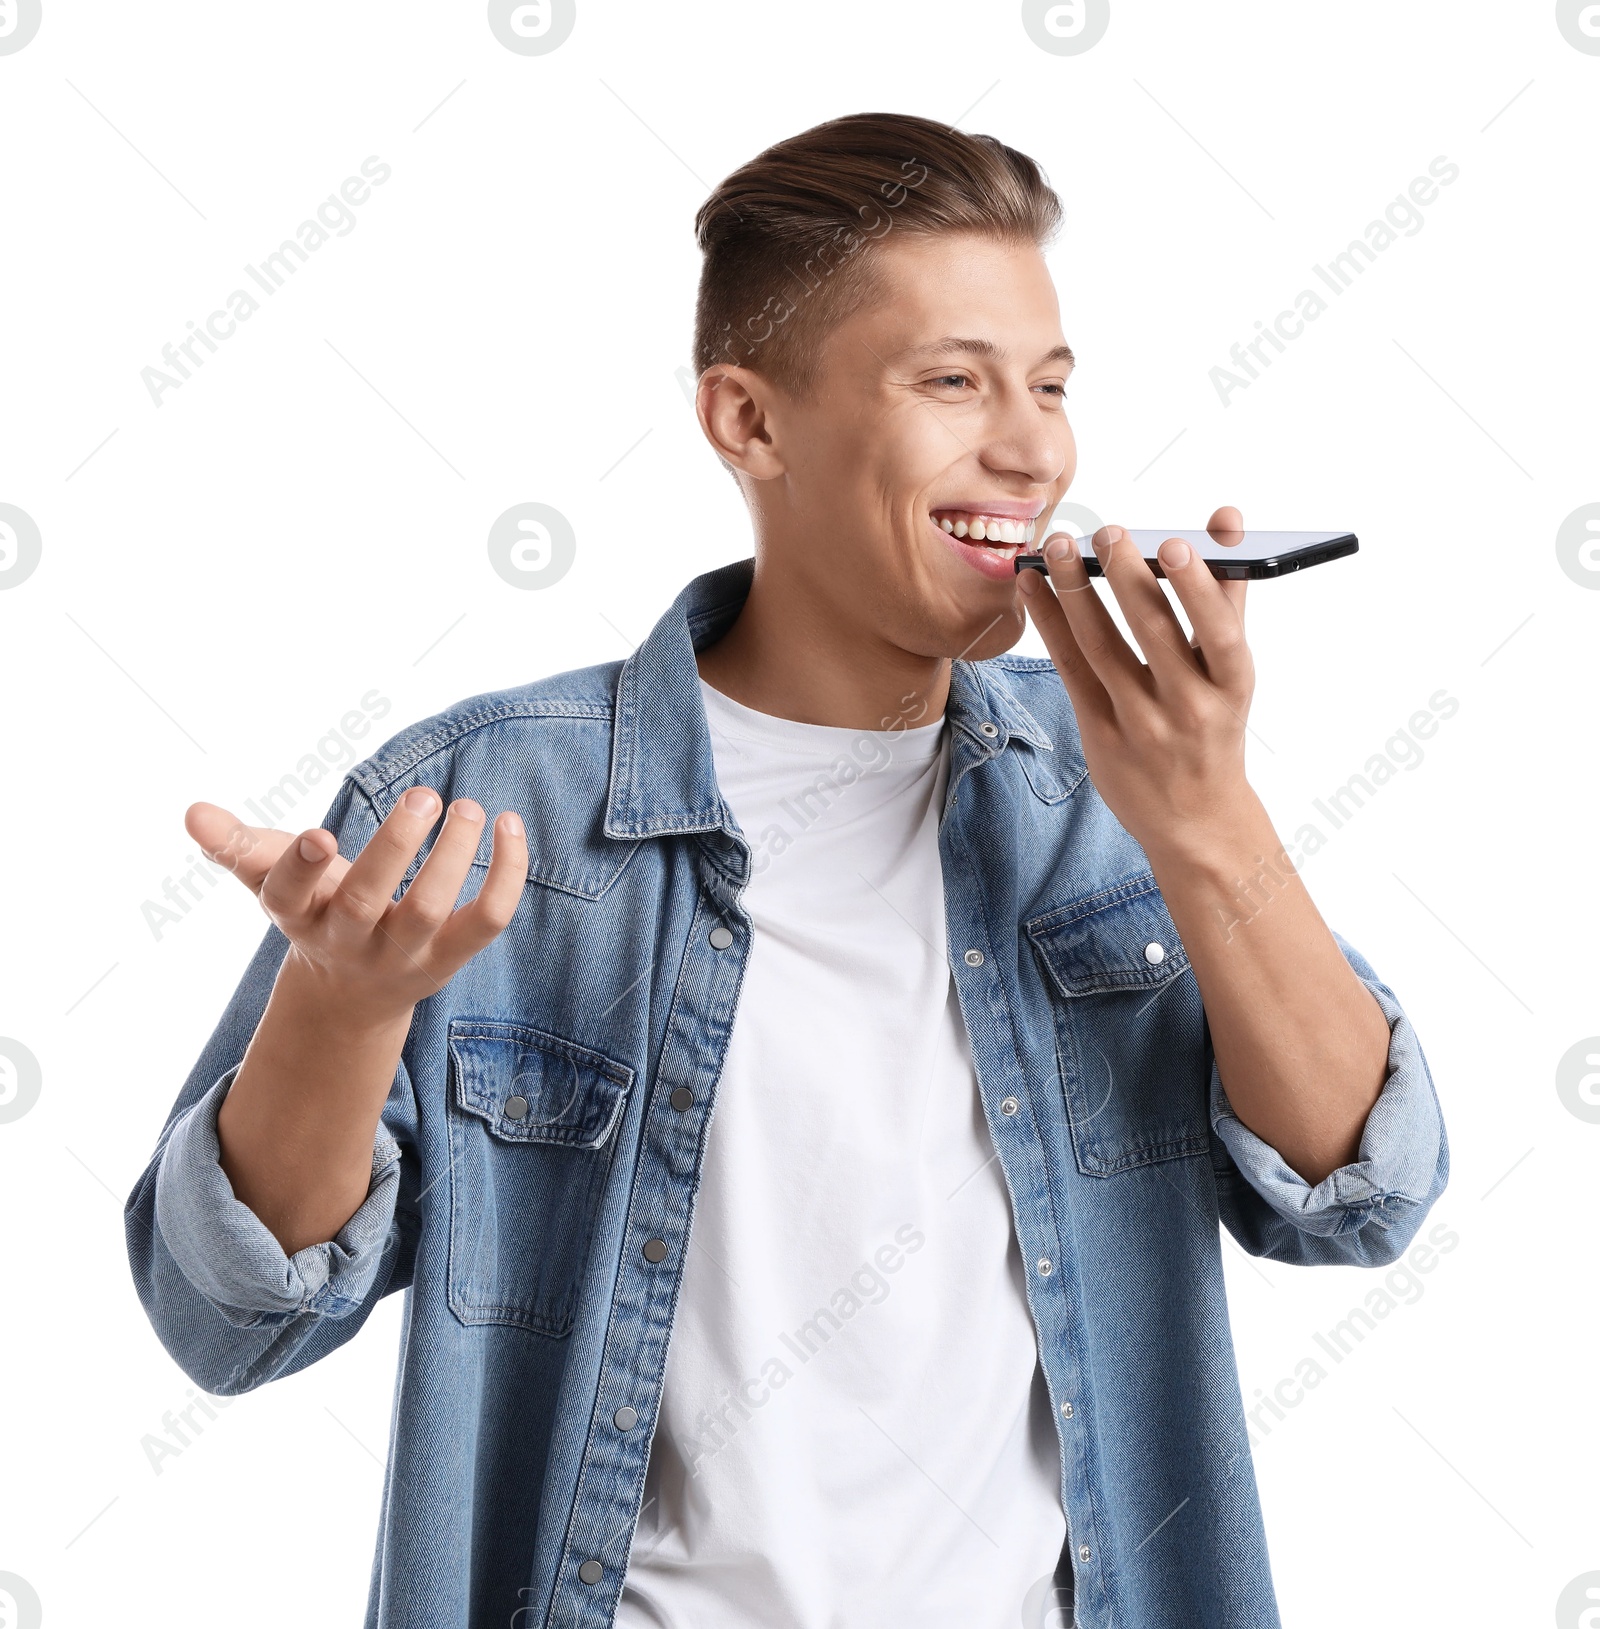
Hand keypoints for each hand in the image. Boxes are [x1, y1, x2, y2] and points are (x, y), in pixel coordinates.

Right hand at [186, 790, 527, 1027]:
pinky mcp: (449, 957)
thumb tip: (192, 811)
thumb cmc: (316, 913)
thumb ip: (238, 846)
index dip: (301, 866)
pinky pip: (486, 920)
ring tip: (470, 807)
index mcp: (298, 915)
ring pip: (430, 910)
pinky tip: (509, 826)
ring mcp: (401, 953)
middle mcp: (347, 939)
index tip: (319, 833)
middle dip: (394, 846)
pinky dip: (506, 875)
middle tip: (424, 795)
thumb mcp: (275, 882)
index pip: (288, 895)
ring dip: (454, 856)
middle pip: (367, 899)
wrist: (352, 997)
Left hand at [1015, 506, 1255, 861]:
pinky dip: (1050, 622)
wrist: (1195, 820)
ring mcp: (1140, 724)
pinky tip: (1034, 586)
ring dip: (1075, 590)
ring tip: (1060, 545)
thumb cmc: (1215, 727)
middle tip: (1106, 530)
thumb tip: (1225, 518)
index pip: (1220, 632)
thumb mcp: (1232, 672)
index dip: (1197, 589)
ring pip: (1101, 646)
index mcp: (1232, 686)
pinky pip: (1070, 668)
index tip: (1175, 543)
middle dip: (1126, 575)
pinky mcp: (1099, 734)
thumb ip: (1226, 593)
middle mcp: (1189, 707)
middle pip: (1153, 632)